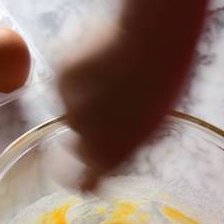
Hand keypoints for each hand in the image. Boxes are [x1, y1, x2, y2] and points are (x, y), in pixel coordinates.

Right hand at [58, 23, 176, 187]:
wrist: (150, 41)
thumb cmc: (162, 85)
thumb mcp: (154, 125)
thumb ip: (128, 143)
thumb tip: (113, 149)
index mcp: (110, 154)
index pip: (84, 182)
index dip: (81, 180)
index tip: (82, 178)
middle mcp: (85, 136)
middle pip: (76, 146)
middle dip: (88, 134)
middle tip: (107, 112)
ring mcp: (69, 106)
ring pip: (72, 108)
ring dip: (87, 99)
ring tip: (113, 75)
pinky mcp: (61, 78)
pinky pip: (67, 82)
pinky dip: (79, 74)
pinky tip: (101, 58)